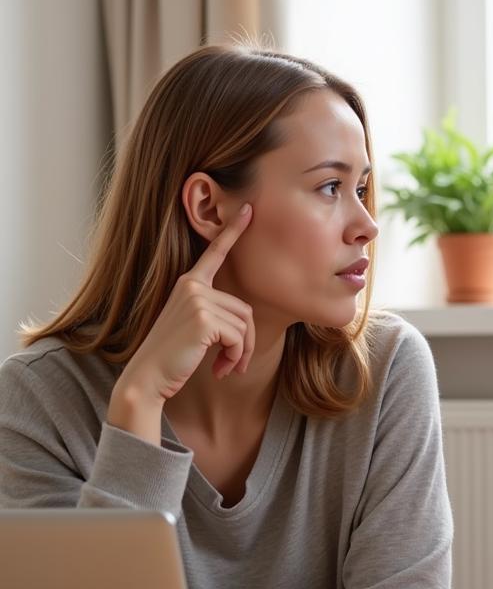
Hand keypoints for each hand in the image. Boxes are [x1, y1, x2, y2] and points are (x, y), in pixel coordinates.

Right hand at [116, 204, 255, 405]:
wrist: (147, 378)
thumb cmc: (173, 356)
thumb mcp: (193, 326)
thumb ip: (214, 312)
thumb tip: (245, 319)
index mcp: (189, 284)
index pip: (215, 254)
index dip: (233, 231)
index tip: (249, 210)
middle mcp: (192, 286)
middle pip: (244, 310)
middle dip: (245, 341)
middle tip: (233, 364)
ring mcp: (197, 299)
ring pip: (244, 325)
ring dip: (240, 352)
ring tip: (225, 367)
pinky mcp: (203, 318)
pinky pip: (238, 337)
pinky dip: (235, 357)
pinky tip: (220, 370)